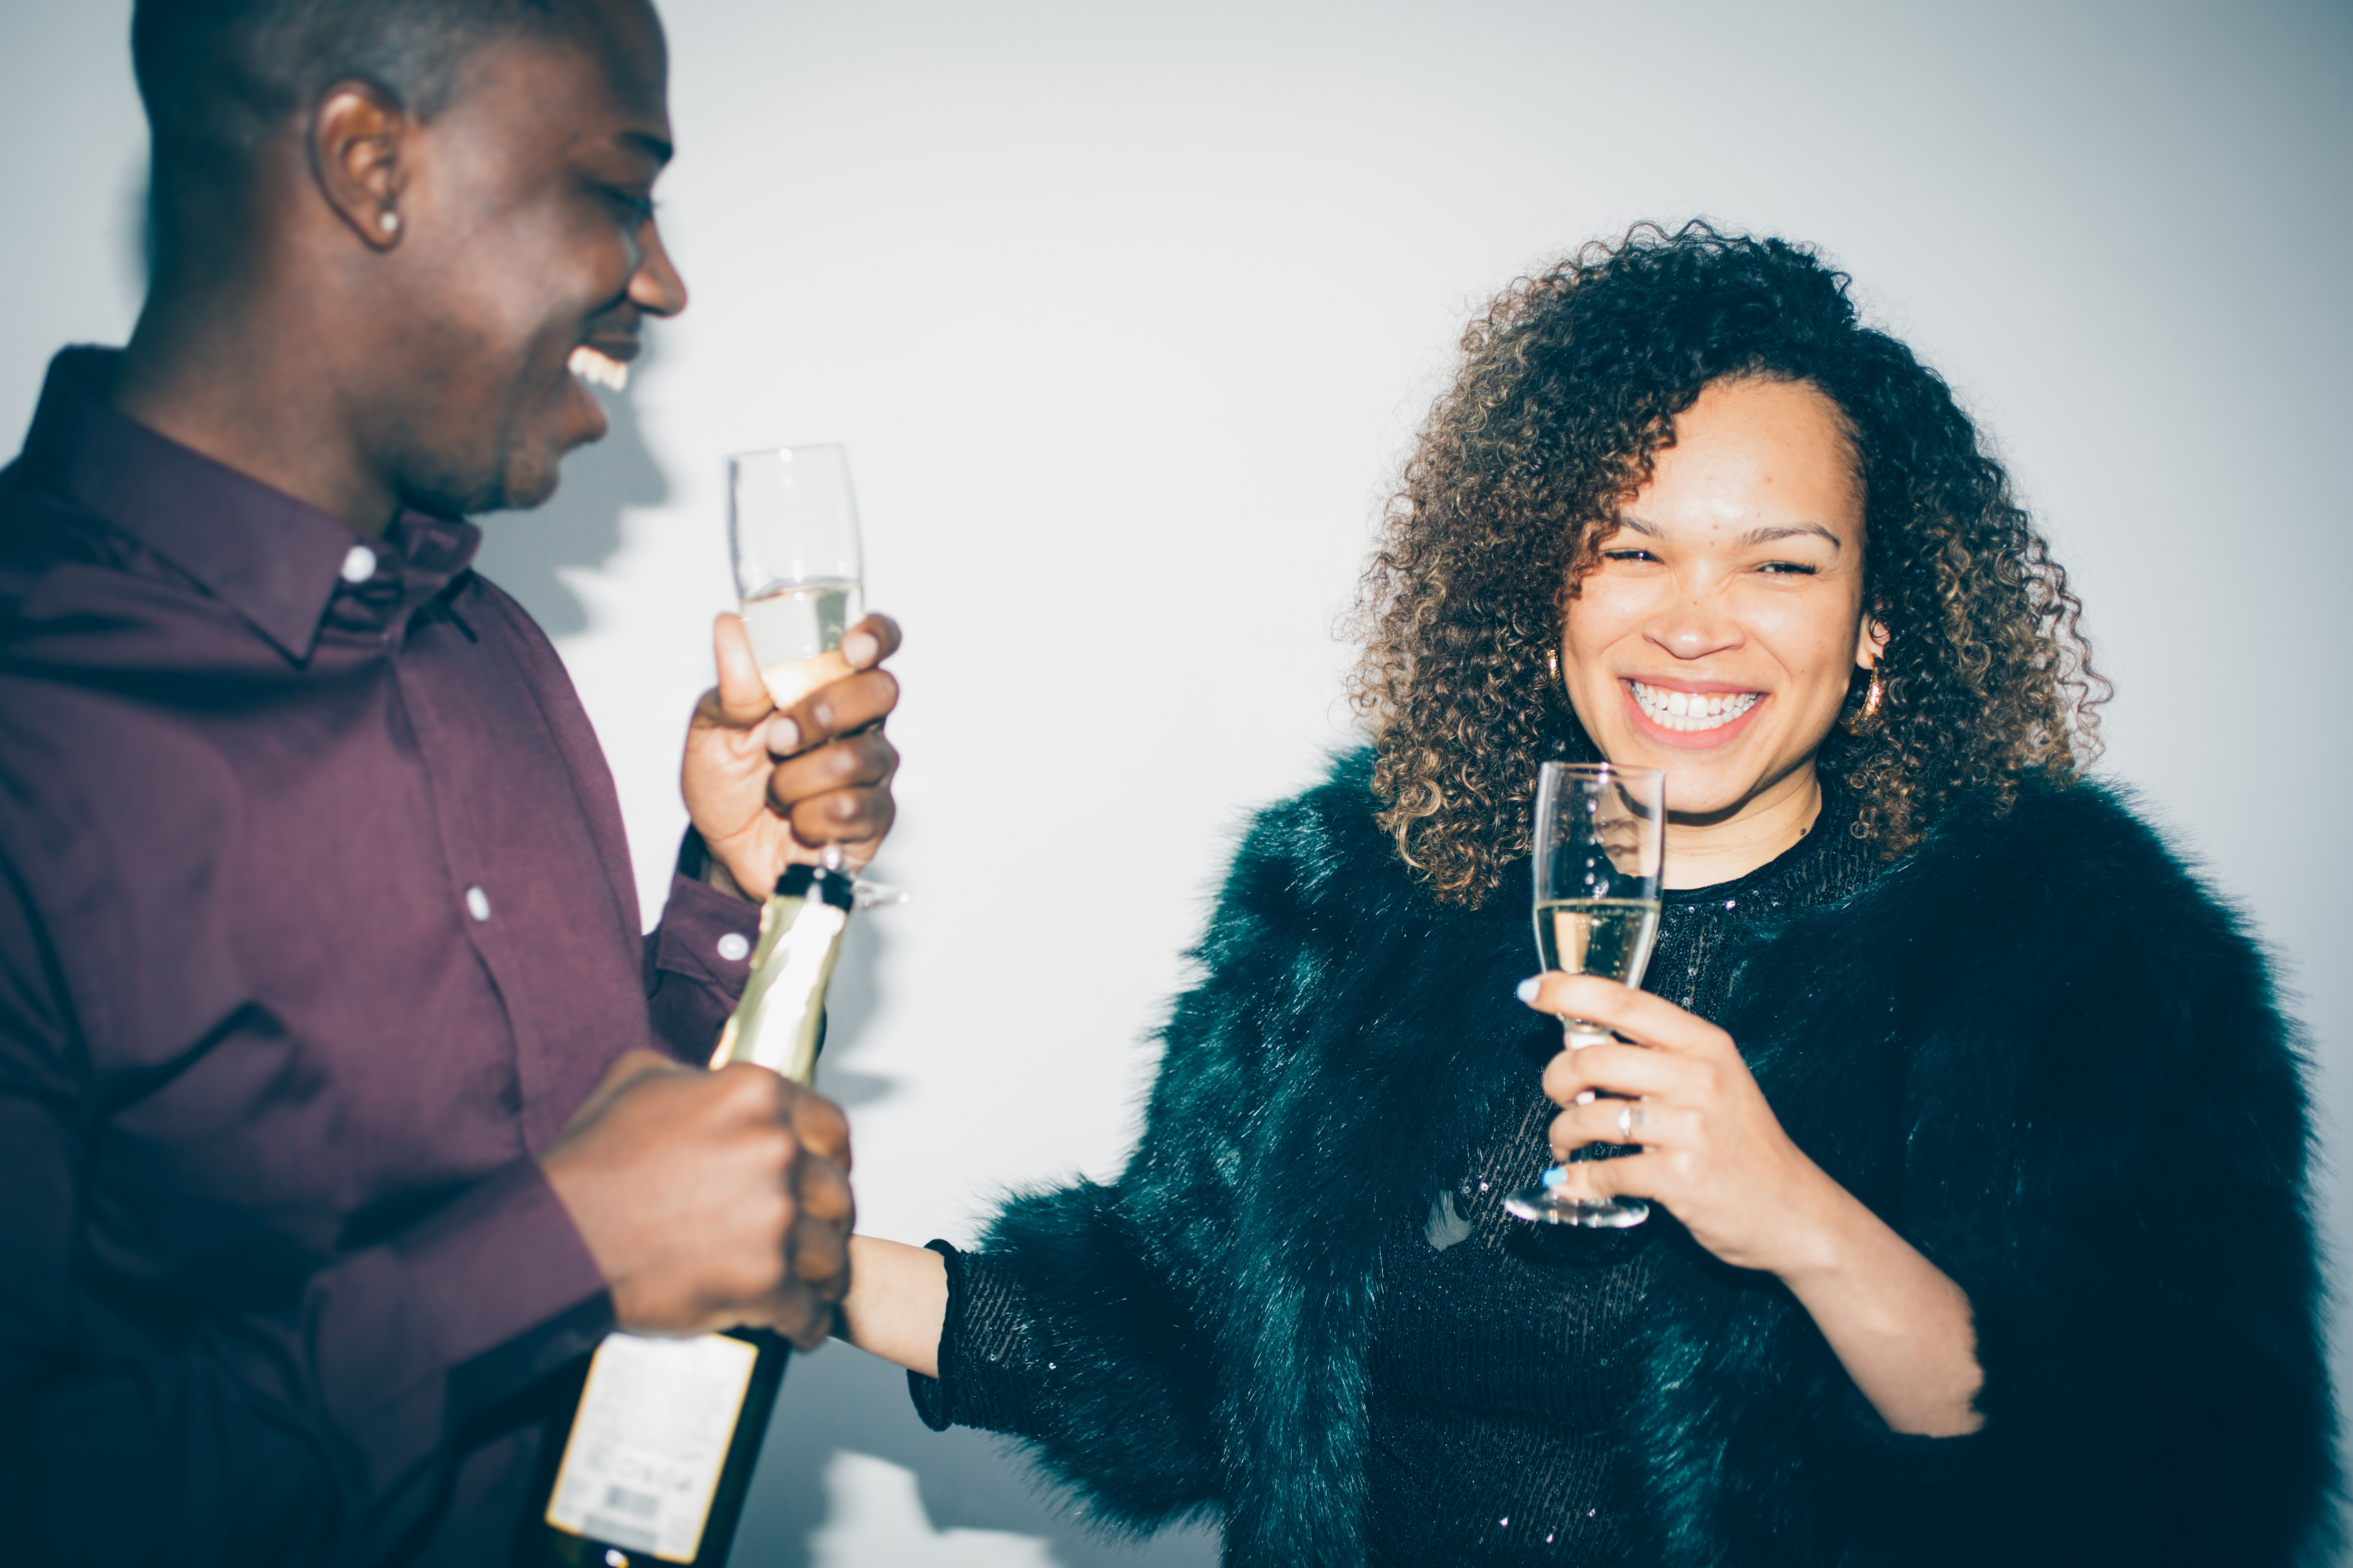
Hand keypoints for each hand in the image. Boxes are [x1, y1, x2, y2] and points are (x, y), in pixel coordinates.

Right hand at [540, 1050, 854, 1347]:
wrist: (555, 1242)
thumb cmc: (588, 1171)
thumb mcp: (635, 1079)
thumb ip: (695, 1078)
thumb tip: (717, 1085)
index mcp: (754, 1096)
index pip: (831, 1127)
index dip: (830, 1157)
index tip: (825, 1175)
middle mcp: (774, 1149)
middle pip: (836, 1193)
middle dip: (827, 1218)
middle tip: (812, 1236)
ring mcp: (773, 1217)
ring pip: (833, 1254)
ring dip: (822, 1274)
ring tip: (809, 1285)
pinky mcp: (762, 1280)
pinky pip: (809, 1309)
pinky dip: (806, 1322)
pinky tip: (797, 1324)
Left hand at [682, 613, 900, 898]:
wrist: (726, 850)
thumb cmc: (726, 781)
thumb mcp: (713, 729)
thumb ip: (731, 685)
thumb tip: (730, 625)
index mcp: (826, 684)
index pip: (873, 642)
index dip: (875, 635)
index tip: (852, 647)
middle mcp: (861, 720)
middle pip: (881, 692)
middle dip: (823, 713)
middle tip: (777, 738)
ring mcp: (873, 768)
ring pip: (858, 757)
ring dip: (797, 778)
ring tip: (773, 792)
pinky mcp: (874, 816)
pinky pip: (852, 808)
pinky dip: (808, 817)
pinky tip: (795, 820)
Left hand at [1524, 974, 1841, 1276]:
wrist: (1795, 1213)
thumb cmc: (1745, 1146)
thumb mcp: (1714, 1083)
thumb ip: (1656, 1058)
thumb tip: (1579, 1043)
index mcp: (1705, 1045)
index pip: (1625, 1002)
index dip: (1570, 990)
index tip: (1532, 990)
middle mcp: (1698, 1078)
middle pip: (1593, 1059)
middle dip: (1556, 1078)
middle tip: (1557, 1095)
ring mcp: (1689, 1128)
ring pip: (1590, 1117)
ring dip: (1562, 1133)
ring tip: (1566, 1145)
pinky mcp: (1679, 1177)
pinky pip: (1604, 1171)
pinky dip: (1578, 1179)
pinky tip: (1574, 1181)